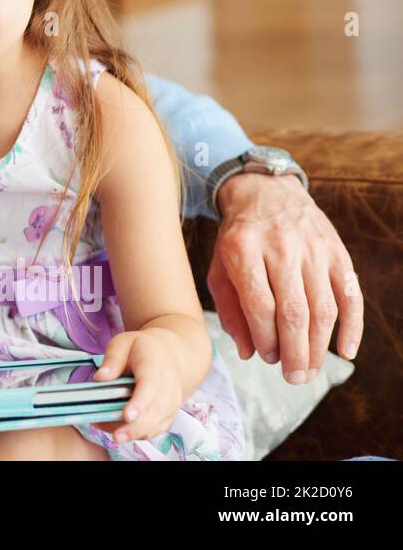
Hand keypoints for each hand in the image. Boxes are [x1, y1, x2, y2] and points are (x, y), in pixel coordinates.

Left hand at [90, 330, 185, 444]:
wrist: (170, 355)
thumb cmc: (141, 348)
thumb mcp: (123, 343)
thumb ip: (112, 359)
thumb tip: (100, 378)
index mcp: (154, 364)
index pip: (150, 385)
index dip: (139, 402)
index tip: (126, 416)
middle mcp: (168, 385)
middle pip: (155, 409)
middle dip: (136, 426)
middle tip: (115, 436)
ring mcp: (172, 401)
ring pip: (158, 422)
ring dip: (137, 433)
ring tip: (115, 437)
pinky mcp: (169, 412)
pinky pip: (158, 427)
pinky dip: (142, 433)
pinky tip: (123, 434)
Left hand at [209, 172, 362, 383]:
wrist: (265, 192)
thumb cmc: (238, 238)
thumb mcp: (219, 266)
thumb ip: (230, 309)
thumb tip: (247, 352)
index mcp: (244, 249)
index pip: (260, 303)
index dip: (265, 338)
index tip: (266, 358)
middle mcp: (281, 247)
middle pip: (294, 310)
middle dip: (295, 351)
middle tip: (293, 378)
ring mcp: (313, 249)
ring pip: (323, 307)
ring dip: (319, 346)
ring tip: (310, 371)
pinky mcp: (338, 252)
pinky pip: (351, 295)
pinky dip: (352, 327)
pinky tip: (345, 352)